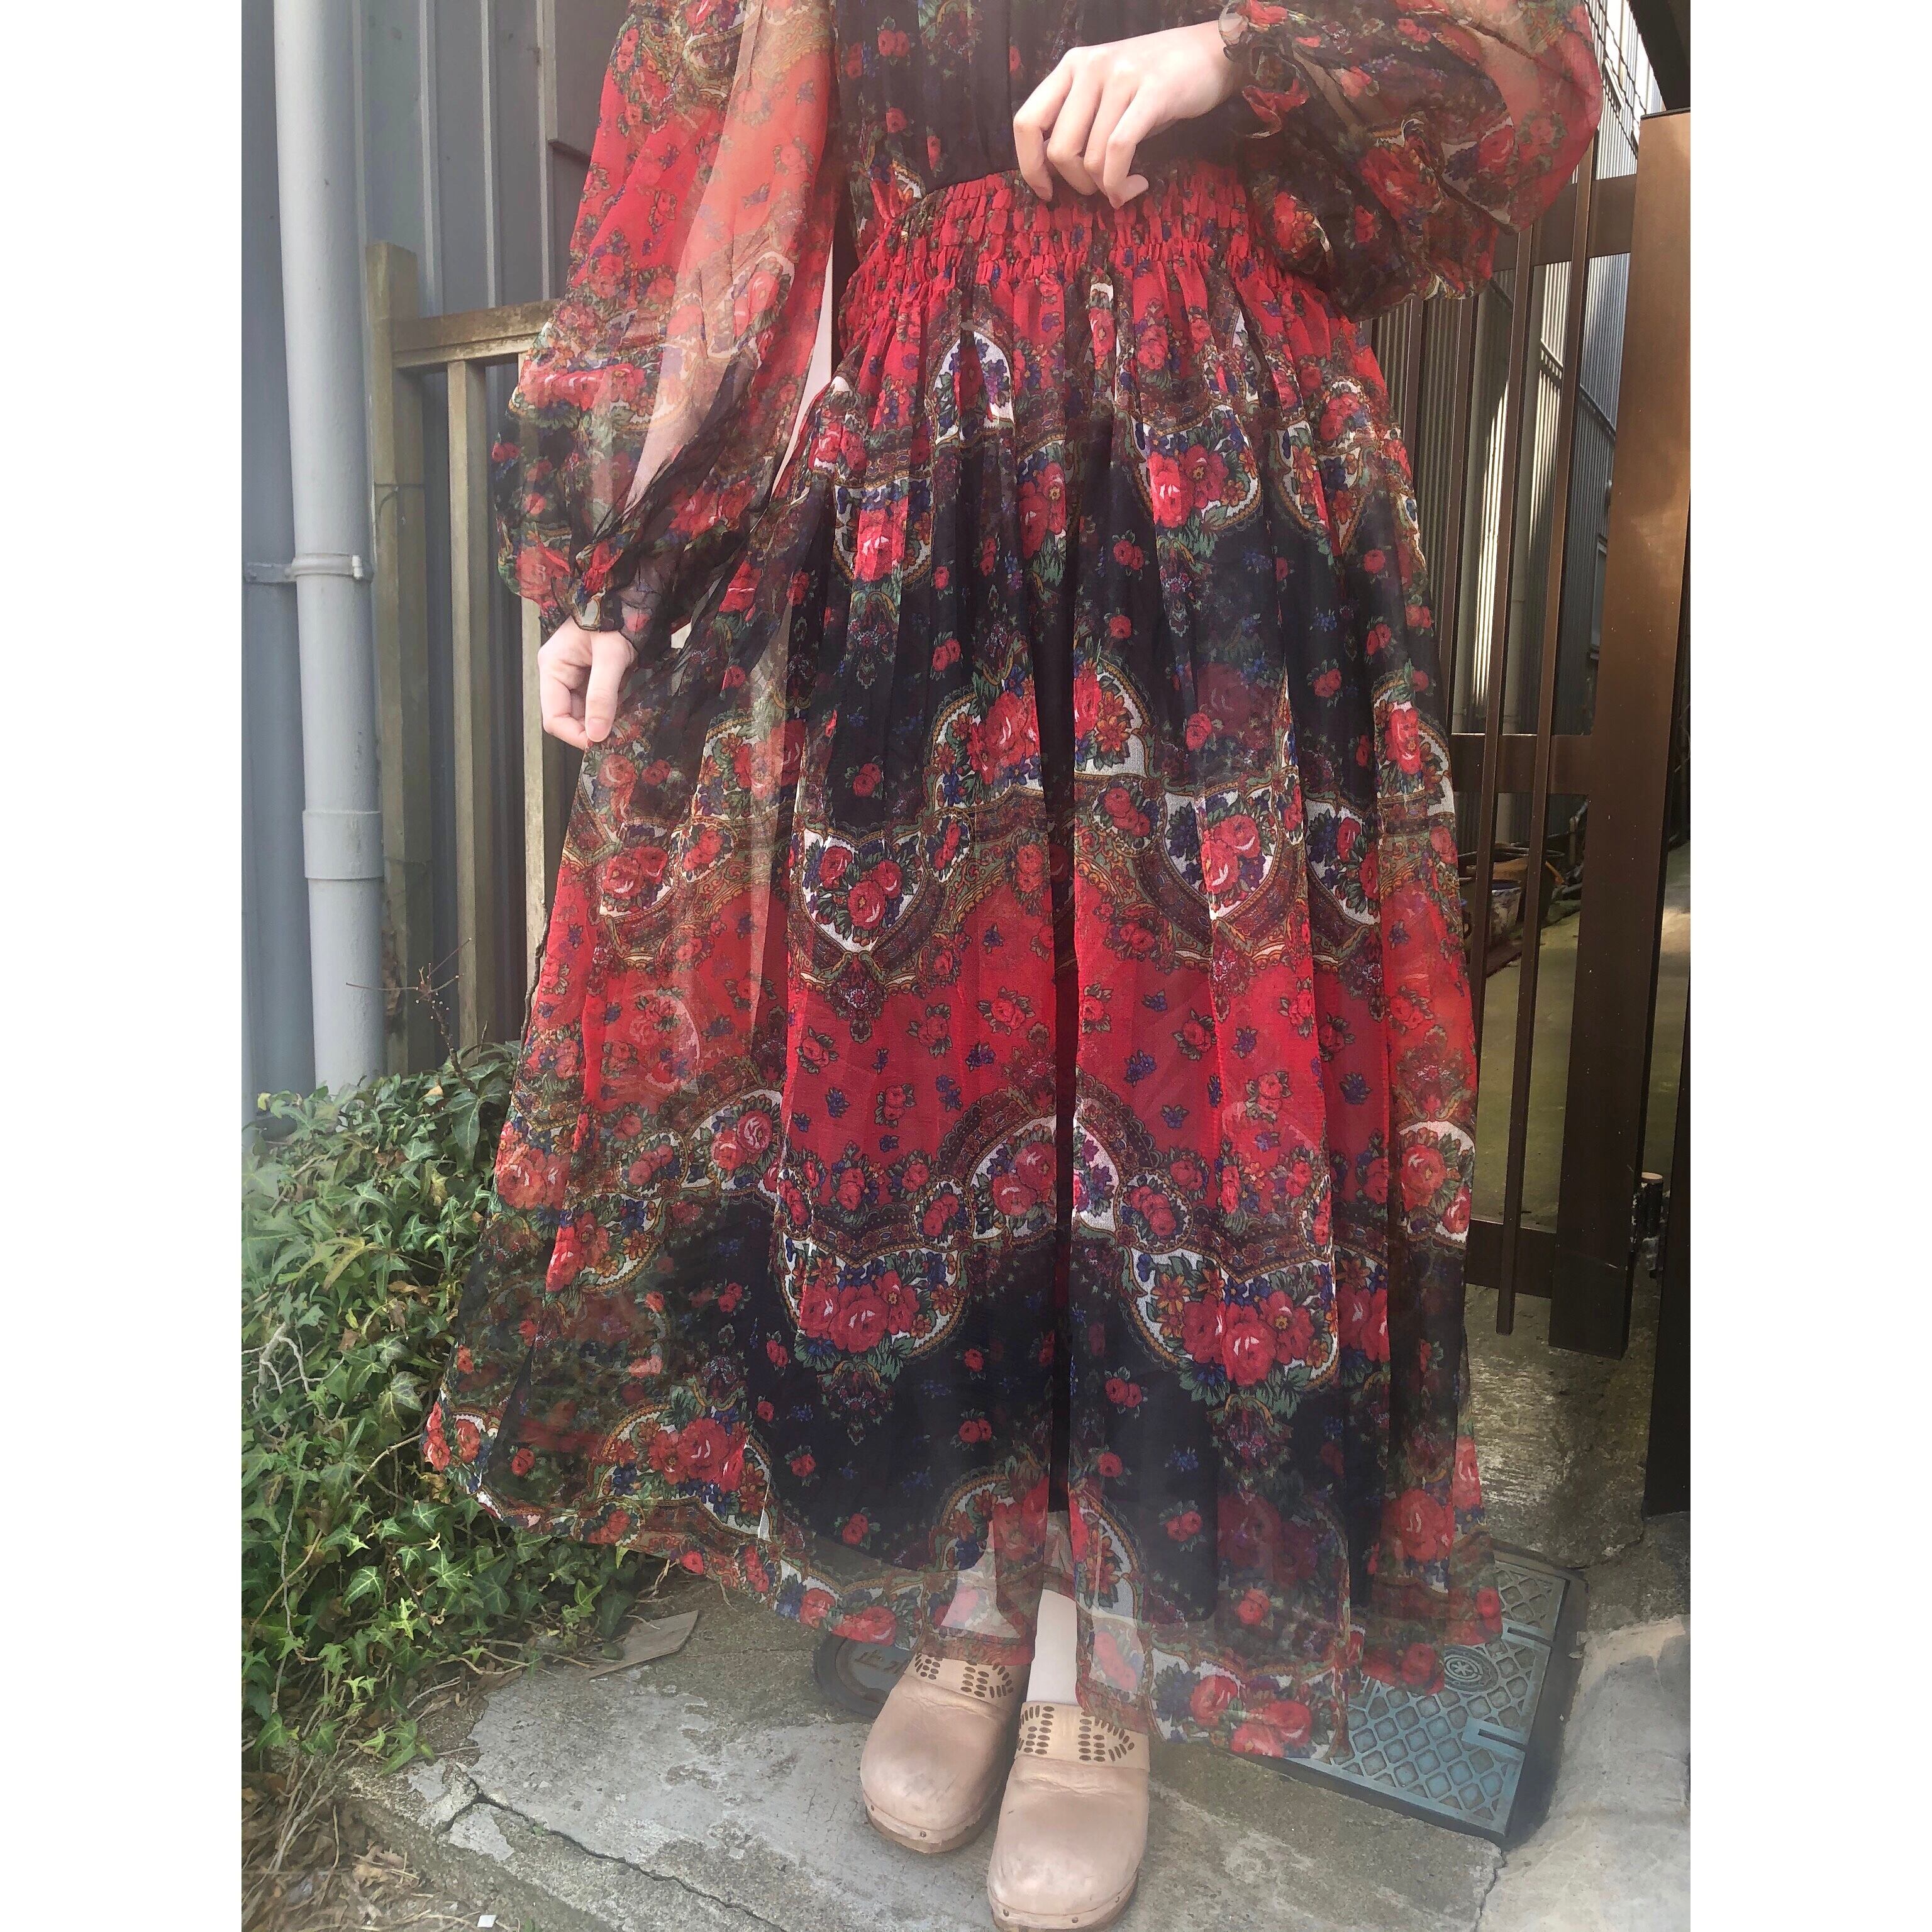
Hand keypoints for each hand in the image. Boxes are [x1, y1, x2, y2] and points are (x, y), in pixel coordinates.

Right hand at [538, 615, 635, 748]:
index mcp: (552, 666)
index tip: (602, 745)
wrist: (633, 593)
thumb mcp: (611, 656)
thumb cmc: (616, 614)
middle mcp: (560, 672)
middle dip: (591, 730)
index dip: (575, 735)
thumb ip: (602, 695)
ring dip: (603, 722)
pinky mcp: (593, 674)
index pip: (553, 717)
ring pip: (585, 712)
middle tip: (619, 739)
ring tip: (626, 727)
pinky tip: (627, 714)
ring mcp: (576, 674)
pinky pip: (598, 702)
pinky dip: (611, 711)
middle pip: (568, 717)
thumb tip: (597, 735)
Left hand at [1013, 22, 1242, 207]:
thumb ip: (1078, 121)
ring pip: (1090, 158)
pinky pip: (1118, 151)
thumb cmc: (1154, 82)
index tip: (1047, 192)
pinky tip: (1136, 187)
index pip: (1027, 122)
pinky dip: (1121, 183)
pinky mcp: (1151, 93)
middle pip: (1059, 150)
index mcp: (1071, 66)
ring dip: (1106, 188)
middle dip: (1077, 184)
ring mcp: (1120, 78)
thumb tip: (1053, 170)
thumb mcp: (1106, 93)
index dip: (1030, 166)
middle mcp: (1090, 67)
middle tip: (1100, 190)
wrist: (1210, 52)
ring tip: (1124, 189)